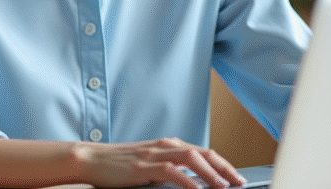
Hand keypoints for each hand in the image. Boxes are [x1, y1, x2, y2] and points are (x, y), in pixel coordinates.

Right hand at [73, 137, 245, 188]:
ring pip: (190, 158)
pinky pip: (170, 171)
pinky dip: (187, 180)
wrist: (91, 159)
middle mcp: (164, 146)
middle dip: (224, 167)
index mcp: (167, 145)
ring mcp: (154, 154)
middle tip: (239, 182)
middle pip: (202, 153)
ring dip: (210, 173)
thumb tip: (192, 182)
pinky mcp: (143, 166)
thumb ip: (169, 170)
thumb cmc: (118, 165)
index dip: (222, 164)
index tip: (236, 177)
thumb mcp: (149, 165)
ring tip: (224, 186)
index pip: (202, 152)